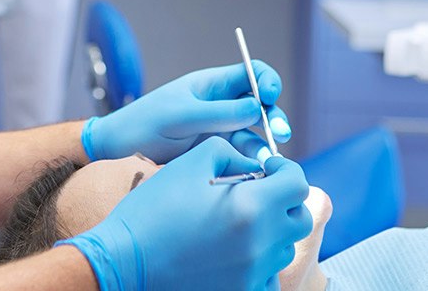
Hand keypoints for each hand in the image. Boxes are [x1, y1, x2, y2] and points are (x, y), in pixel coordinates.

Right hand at [57, 137, 312, 290]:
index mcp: (251, 207)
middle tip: (256, 190)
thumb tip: (251, 164)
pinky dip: (259, 258)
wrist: (127, 259)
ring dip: (271, 227)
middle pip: (300, 218)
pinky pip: (268, 273)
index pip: (297, 184)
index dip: (285, 168)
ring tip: (237, 217)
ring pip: (285, 246)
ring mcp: (255, 273)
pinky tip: (230, 247)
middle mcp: (262, 244)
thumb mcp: (188, 163)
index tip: (267, 167)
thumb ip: (227, 152)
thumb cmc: (155, 207)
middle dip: (284, 199)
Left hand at [83, 60, 291, 163]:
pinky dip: (254, 161)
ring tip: (268, 160)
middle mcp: (222, 103)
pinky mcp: (218, 149)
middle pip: (261, 105)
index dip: (266, 81)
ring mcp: (221, 127)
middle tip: (281, 133)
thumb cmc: (148, 121)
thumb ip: (219, 113)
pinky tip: (256, 171)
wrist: (126, 146)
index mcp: (212, 85)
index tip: (269, 95)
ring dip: (267, 144)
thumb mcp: (182, 116)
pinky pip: (244, 153)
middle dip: (275, 116)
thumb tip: (258, 108)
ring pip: (256, 132)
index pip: (251, 73)